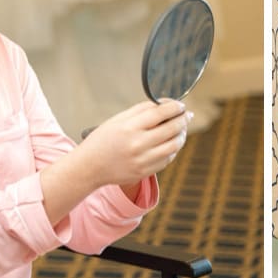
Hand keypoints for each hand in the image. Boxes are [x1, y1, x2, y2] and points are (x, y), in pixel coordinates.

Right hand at [72, 100, 191, 189]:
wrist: (90, 167)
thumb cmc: (103, 140)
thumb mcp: (118, 120)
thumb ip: (141, 110)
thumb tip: (164, 104)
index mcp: (129, 127)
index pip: (161, 113)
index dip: (175, 107)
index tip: (180, 105)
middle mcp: (137, 144)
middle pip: (172, 129)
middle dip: (183, 119)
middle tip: (186, 115)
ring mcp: (143, 160)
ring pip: (174, 145)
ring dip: (182, 135)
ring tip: (181, 129)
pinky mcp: (145, 172)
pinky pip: (168, 159)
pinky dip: (173, 149)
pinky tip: (171, 143)